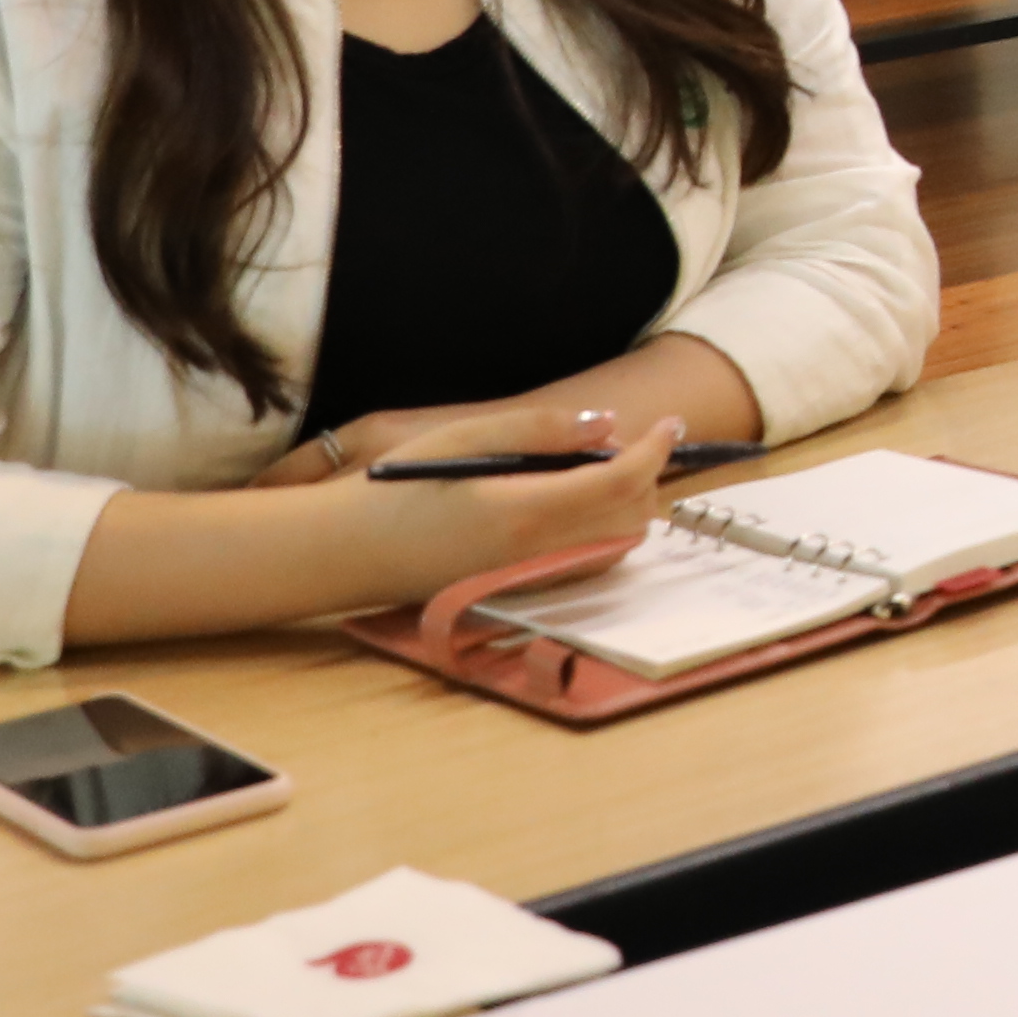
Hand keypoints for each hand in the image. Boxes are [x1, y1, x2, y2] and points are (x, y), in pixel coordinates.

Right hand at [303, 407, 669, 600]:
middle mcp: (535, 553)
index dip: (655, 450)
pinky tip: (576, 506)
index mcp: (523, 510)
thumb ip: (540, 430)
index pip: (620, 482)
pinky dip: (603, 535)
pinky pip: (588, 567)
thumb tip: (606, 424)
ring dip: (628, 508)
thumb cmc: (395, 489)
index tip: (671, 424)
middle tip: (630, 445)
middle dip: (647, 478)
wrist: (346, 553)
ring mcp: (530, 580)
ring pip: (617, 547)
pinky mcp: (520, 593)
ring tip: (602, 472)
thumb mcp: (463, 438)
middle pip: (632, 518)